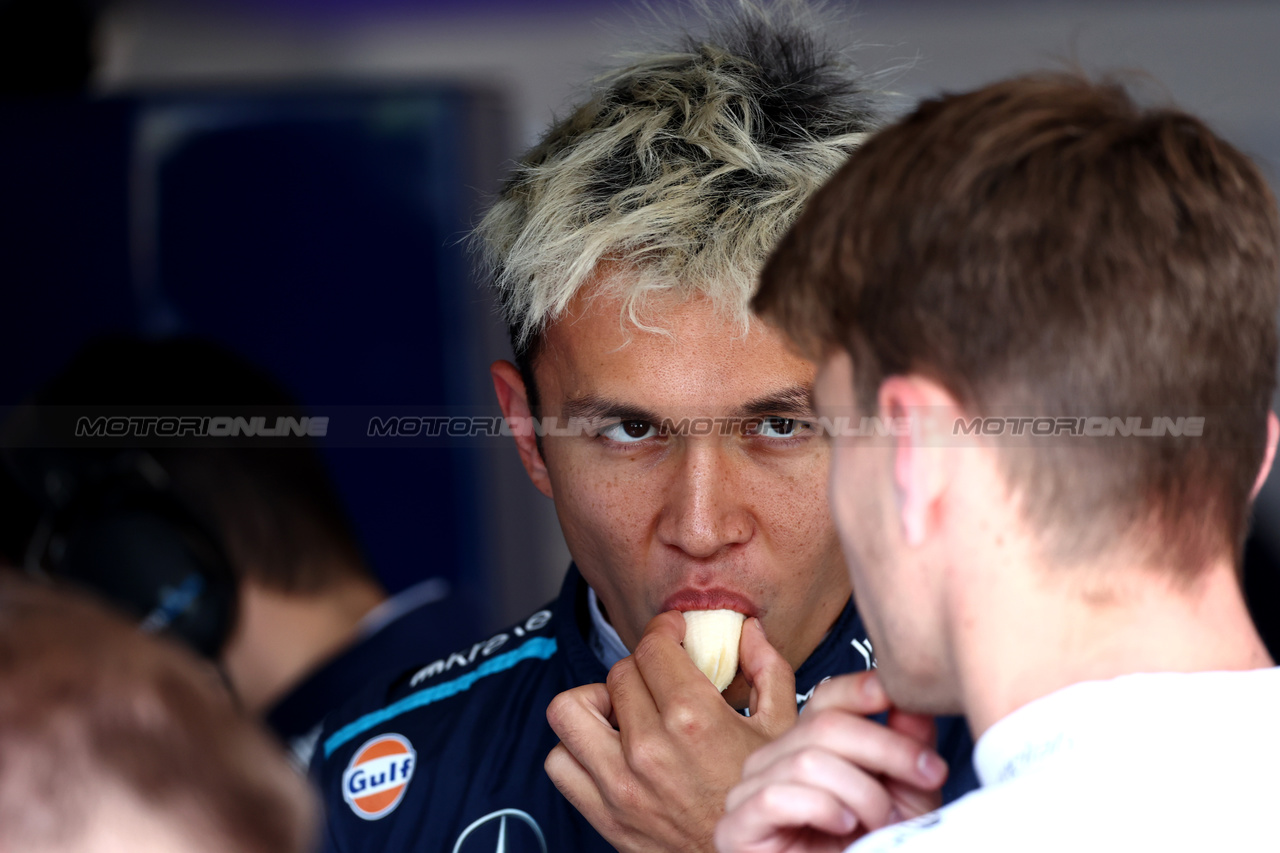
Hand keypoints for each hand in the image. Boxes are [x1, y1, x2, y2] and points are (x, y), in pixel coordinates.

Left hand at [546, 611, 795, 852]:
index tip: (672, 633)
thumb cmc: (767, 802)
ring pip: (571, 709)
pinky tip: (609, 748)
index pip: (653, 647)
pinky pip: (559, 762)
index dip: (663, 630)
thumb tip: (747, 631)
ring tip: (623, 709)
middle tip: (662, 678)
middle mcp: (649, 748)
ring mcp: (619, 783)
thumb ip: (767, 671)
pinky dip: (576, 748)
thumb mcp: (783, 732)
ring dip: (595, 701)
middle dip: (643, 666)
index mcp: (694, 720)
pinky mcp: (603, 813)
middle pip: (620, 673)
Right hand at [714, 671, 947, 852]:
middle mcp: (773, 759)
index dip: (861, 690)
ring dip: (861, 792)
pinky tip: (844, 826)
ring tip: (883, 820)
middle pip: (823, 724)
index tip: (896, 696)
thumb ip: (907, 743)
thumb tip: (908, 698)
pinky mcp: (736, 826)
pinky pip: (775, 797)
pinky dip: (822, 809)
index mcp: (807, 744)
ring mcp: (749, 790)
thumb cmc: (875, 849)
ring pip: (807, 761)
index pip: (826, 697)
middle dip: (885, 748)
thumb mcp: (908, 792)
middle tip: (928, 774)